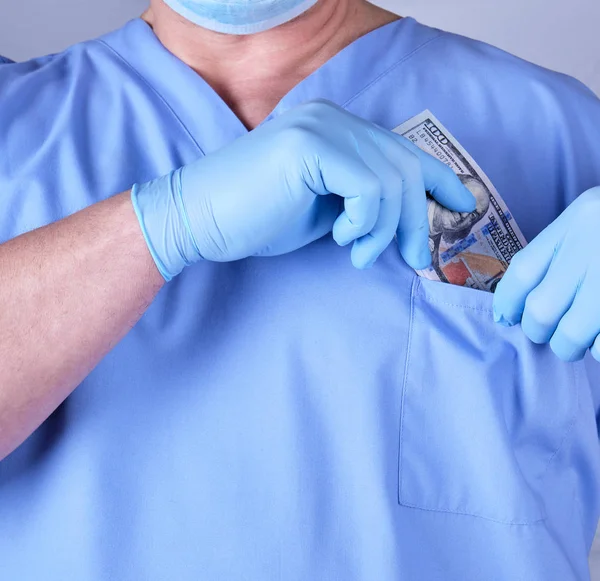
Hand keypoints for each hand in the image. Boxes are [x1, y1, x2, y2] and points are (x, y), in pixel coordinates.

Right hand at [131, 99, 474, 279]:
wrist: (198, 220)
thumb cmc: (256, 219)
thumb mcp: (324, 211)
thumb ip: (362, 203)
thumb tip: (407, 222)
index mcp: (335, 128)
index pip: (402, 150)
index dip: (439, 178)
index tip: (463, 205)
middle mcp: (332, 118)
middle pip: (405, 166)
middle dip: (418, 219)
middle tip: (413, 258)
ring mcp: (320, 127)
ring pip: (392, 179)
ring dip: (386, 229)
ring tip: (362, 255)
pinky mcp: (309, 146)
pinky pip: (369, 187)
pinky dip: (365, 221)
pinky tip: (341, 238)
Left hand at [493, 186, 599, 361]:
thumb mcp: (593, 219)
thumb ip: (559, 252)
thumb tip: (518, 307)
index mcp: (581, 219)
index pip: (523, 270)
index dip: (507, 302)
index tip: (507, 319)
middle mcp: (597, 244)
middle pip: (542, 310)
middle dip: (540, 331)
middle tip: (550, 333)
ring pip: (574, 335)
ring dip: (572, 345)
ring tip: (581, 339)